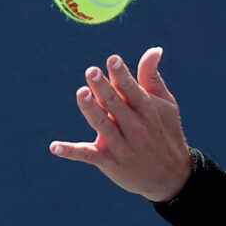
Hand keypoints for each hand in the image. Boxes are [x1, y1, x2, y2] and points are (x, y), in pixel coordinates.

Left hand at [49, 47, 194, 201]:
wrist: (171, 177)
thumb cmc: (164, 132)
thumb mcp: (165, 105)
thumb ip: (151, 77)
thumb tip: (154, 49)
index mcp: (146, 109)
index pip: (132, 89)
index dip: (121, 74)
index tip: (112, 59)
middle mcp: (134, 126)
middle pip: (115, 104)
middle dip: (103, 87)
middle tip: (91, 71)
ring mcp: (120, 145)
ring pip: (102, 124)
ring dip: (90, 109)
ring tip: (81, 93)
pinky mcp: (107, 161)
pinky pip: (86, 155)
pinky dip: (70, 152)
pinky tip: (54, 147)